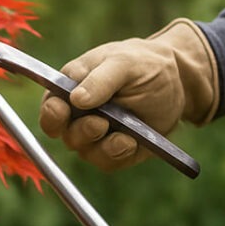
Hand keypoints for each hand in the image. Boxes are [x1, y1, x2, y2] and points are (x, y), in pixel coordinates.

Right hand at [38, 18, 216, 170]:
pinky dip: (120, 154)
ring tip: (126, 135)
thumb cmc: (143, 64)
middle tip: (100, 123)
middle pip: (66, 135)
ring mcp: (96, 136)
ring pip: (87, 152)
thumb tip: (75, 99)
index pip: (50, 109)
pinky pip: (108, 162)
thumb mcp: (124, 63)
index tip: (62, 112)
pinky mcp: (115, 151)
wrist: (175, 81)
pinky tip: (133, 142)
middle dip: (83, 132)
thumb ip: (100, 79)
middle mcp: (78, 116)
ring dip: (104, 146)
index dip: (51, 115)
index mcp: (70, 90)